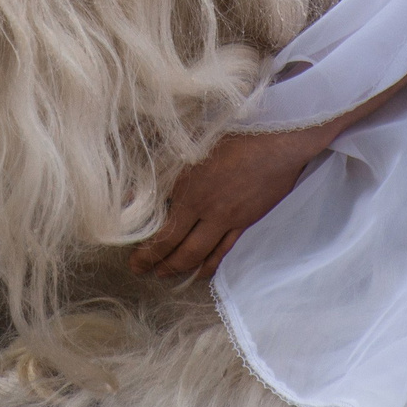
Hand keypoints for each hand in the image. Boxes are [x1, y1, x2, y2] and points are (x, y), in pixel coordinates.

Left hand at [129, 121, 341, 280]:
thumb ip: (158, 169)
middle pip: (179, 248)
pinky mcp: (247, 221)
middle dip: (159, 264)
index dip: (146, 253)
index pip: (163, 232)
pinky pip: (226, 250)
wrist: (277, 138)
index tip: (134, 263)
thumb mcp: (189, 143)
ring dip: (181, 268)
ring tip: (165, 275)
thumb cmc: (232, 131)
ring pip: (202, 254)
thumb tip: (129, 193)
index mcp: (187, 189)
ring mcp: (228, 219)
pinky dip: (212, 265)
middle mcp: (206, 209)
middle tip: (143, 273)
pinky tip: (203, 272)